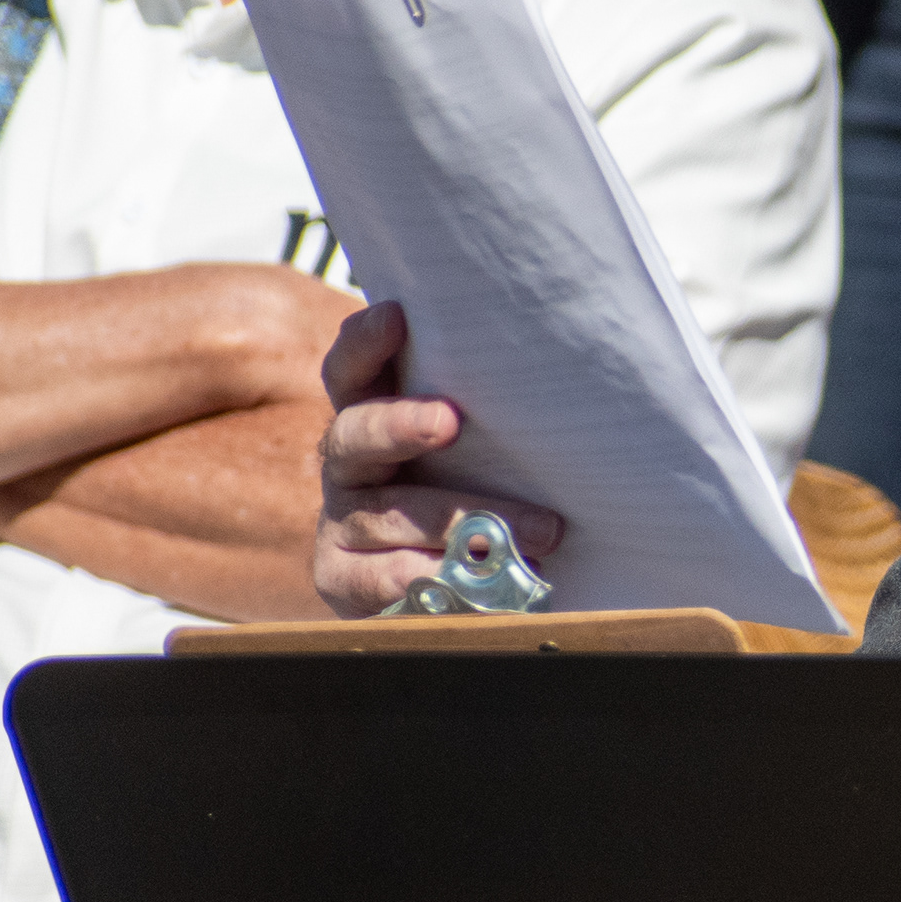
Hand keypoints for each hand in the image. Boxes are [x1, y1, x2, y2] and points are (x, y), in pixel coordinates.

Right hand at [311, 299, 564, 613]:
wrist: (436, 586)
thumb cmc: (475, 494)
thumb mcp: (477, 450)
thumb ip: (490, 417)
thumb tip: (561, 378)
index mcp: (371, 415)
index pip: (351, 369)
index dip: (365, 342)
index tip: (397, 315)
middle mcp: (347, 464)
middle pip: (356, 434)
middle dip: (402, 424)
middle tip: (450, 420)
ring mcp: (339, 522)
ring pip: (391, 516)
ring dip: (466, 523)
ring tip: (539, 532)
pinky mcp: (340, 578)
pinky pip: (386, 581)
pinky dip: (441, 581)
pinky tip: (488, 586)